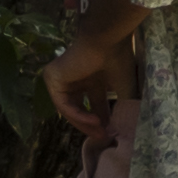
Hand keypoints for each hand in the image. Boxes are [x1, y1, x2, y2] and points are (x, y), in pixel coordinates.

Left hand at [45, 12, 141, 144]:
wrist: (106, 39)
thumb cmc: (119, 59)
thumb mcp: (124, 88)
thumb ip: (122, 107)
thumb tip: (125, 129)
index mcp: (93, 76)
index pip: (94, 104)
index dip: (103, 120)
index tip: (112, 134)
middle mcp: (77, 76)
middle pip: (80, 108)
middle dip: (91, 125)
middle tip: (104, 137)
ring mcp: (63, 77)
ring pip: (70, 109)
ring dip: (85, 123)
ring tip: (101, 132)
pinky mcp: (52, 78)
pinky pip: (63, 104)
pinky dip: (77, 115)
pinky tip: (93, 122)